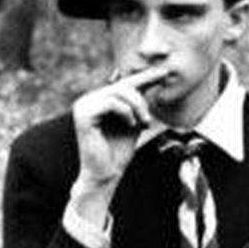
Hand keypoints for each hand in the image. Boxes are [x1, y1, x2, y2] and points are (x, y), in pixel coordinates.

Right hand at [68, 65, 170, 216]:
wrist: (106, 175)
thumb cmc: (118, 152)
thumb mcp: (134, 121)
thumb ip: (138, 101)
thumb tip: (154, 78)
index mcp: (97, 101)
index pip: (123, 83)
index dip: (144, 77)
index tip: (165, 72)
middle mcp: (87, 100)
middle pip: (122, 85)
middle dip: (141, 101)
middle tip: (149, 121)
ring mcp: (83, 106)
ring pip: (118, 92)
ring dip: (137, 107)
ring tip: (144, 124)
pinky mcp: (83, 114)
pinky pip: (111, 102)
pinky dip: (126, 112)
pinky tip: (131, 125)